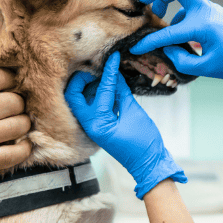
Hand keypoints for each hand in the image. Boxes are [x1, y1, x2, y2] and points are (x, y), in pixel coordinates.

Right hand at [0, 65, 31, 196]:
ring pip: (18, 126)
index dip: (10, 79)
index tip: (8, 84)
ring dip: (23, 124)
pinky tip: (21, 144)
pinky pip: (14, 154)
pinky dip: (23, 149)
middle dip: (18, 102)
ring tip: (17, 122)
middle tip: (14, 105)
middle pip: (13, 101)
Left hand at [65, 52, 185, 198]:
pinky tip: (110, 85)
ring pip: (80, 100)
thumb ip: (122, 92)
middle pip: (74, 95)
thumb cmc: (144, 142)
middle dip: (83, 78)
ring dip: (89, 85)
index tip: (112, 57)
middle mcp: (90, 125)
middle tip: (97, 66)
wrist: (149, 164)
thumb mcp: (134, 112)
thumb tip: (115, 74)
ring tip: (103, 72)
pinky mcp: (98, 127)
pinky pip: (91, 106)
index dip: (107, 72)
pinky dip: (98, 94)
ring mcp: (92, 127)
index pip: (100, 91)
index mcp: (97, 123)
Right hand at [133, 0, 222, 78]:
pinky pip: (188, 7)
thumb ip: (182, 61)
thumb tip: (168, 50)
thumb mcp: (207, 68)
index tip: (136, 47)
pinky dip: (177, 15)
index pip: (169, 33)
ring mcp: (208, 8)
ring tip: (156, 16)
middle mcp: (205, 11)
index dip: (150, 41)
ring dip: (165, 1)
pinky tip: (175, 31)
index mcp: (203, 26)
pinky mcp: (209, 11)